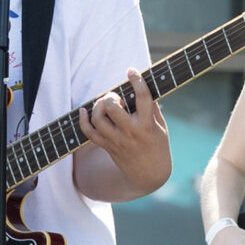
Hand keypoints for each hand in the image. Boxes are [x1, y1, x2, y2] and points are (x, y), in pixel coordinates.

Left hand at [81, 71, 169, 192]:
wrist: (149, 174)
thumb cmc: (157, 146)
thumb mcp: (161, 126)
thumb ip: (151, 108)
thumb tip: (140, 87)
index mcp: (147, 125)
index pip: (142, 98)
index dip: (136, 81)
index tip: (131, 71)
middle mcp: (131, 132)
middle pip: (113, 108)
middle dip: (111, 96)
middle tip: (115, 97)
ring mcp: (117, 141)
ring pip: (99, 119)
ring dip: (98, 106)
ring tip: (105, 104)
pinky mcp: (107, 147)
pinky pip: (89, 133)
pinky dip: (83, 120)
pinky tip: (84, 111)